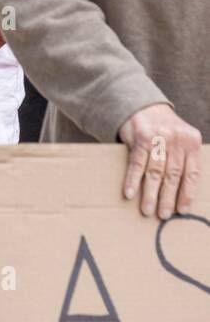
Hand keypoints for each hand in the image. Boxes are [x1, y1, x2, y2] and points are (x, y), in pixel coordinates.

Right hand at [118, 103, 201, 217]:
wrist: (143, 105)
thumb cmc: (163, 129)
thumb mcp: (181, 139)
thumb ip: (184, 160)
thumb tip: (182, 194)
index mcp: (192, 142)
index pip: (192, 174)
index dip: (187, 194)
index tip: (181, 210)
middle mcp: (177, 140)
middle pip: (173, 175)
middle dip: (168, 197)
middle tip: (164, 215)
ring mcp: (158, 138)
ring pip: (156, 171)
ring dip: (151, 193)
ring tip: (148, 210)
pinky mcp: (140, 138)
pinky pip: (137, 163)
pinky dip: (133, 179)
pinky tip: (130, 193)